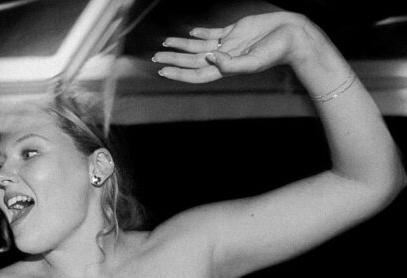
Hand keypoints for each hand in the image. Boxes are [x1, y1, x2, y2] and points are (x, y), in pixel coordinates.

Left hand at [153, 12, 308, 83]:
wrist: (294, 35)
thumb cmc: (277, 52)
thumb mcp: (253, 62)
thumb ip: (231, 64)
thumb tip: (210, 58)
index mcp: (226, 68)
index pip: (196, 74)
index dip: (178, 74)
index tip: (163, 71)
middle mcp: (224, 57)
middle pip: (192, 60)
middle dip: (173, 59)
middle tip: (155, 58)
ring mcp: (228, 44)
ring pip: (198, 46)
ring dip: (181, 46)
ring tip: (165, 44)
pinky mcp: (235, 31)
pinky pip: (213, 33)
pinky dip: (200, 33)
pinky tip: (189, 33)